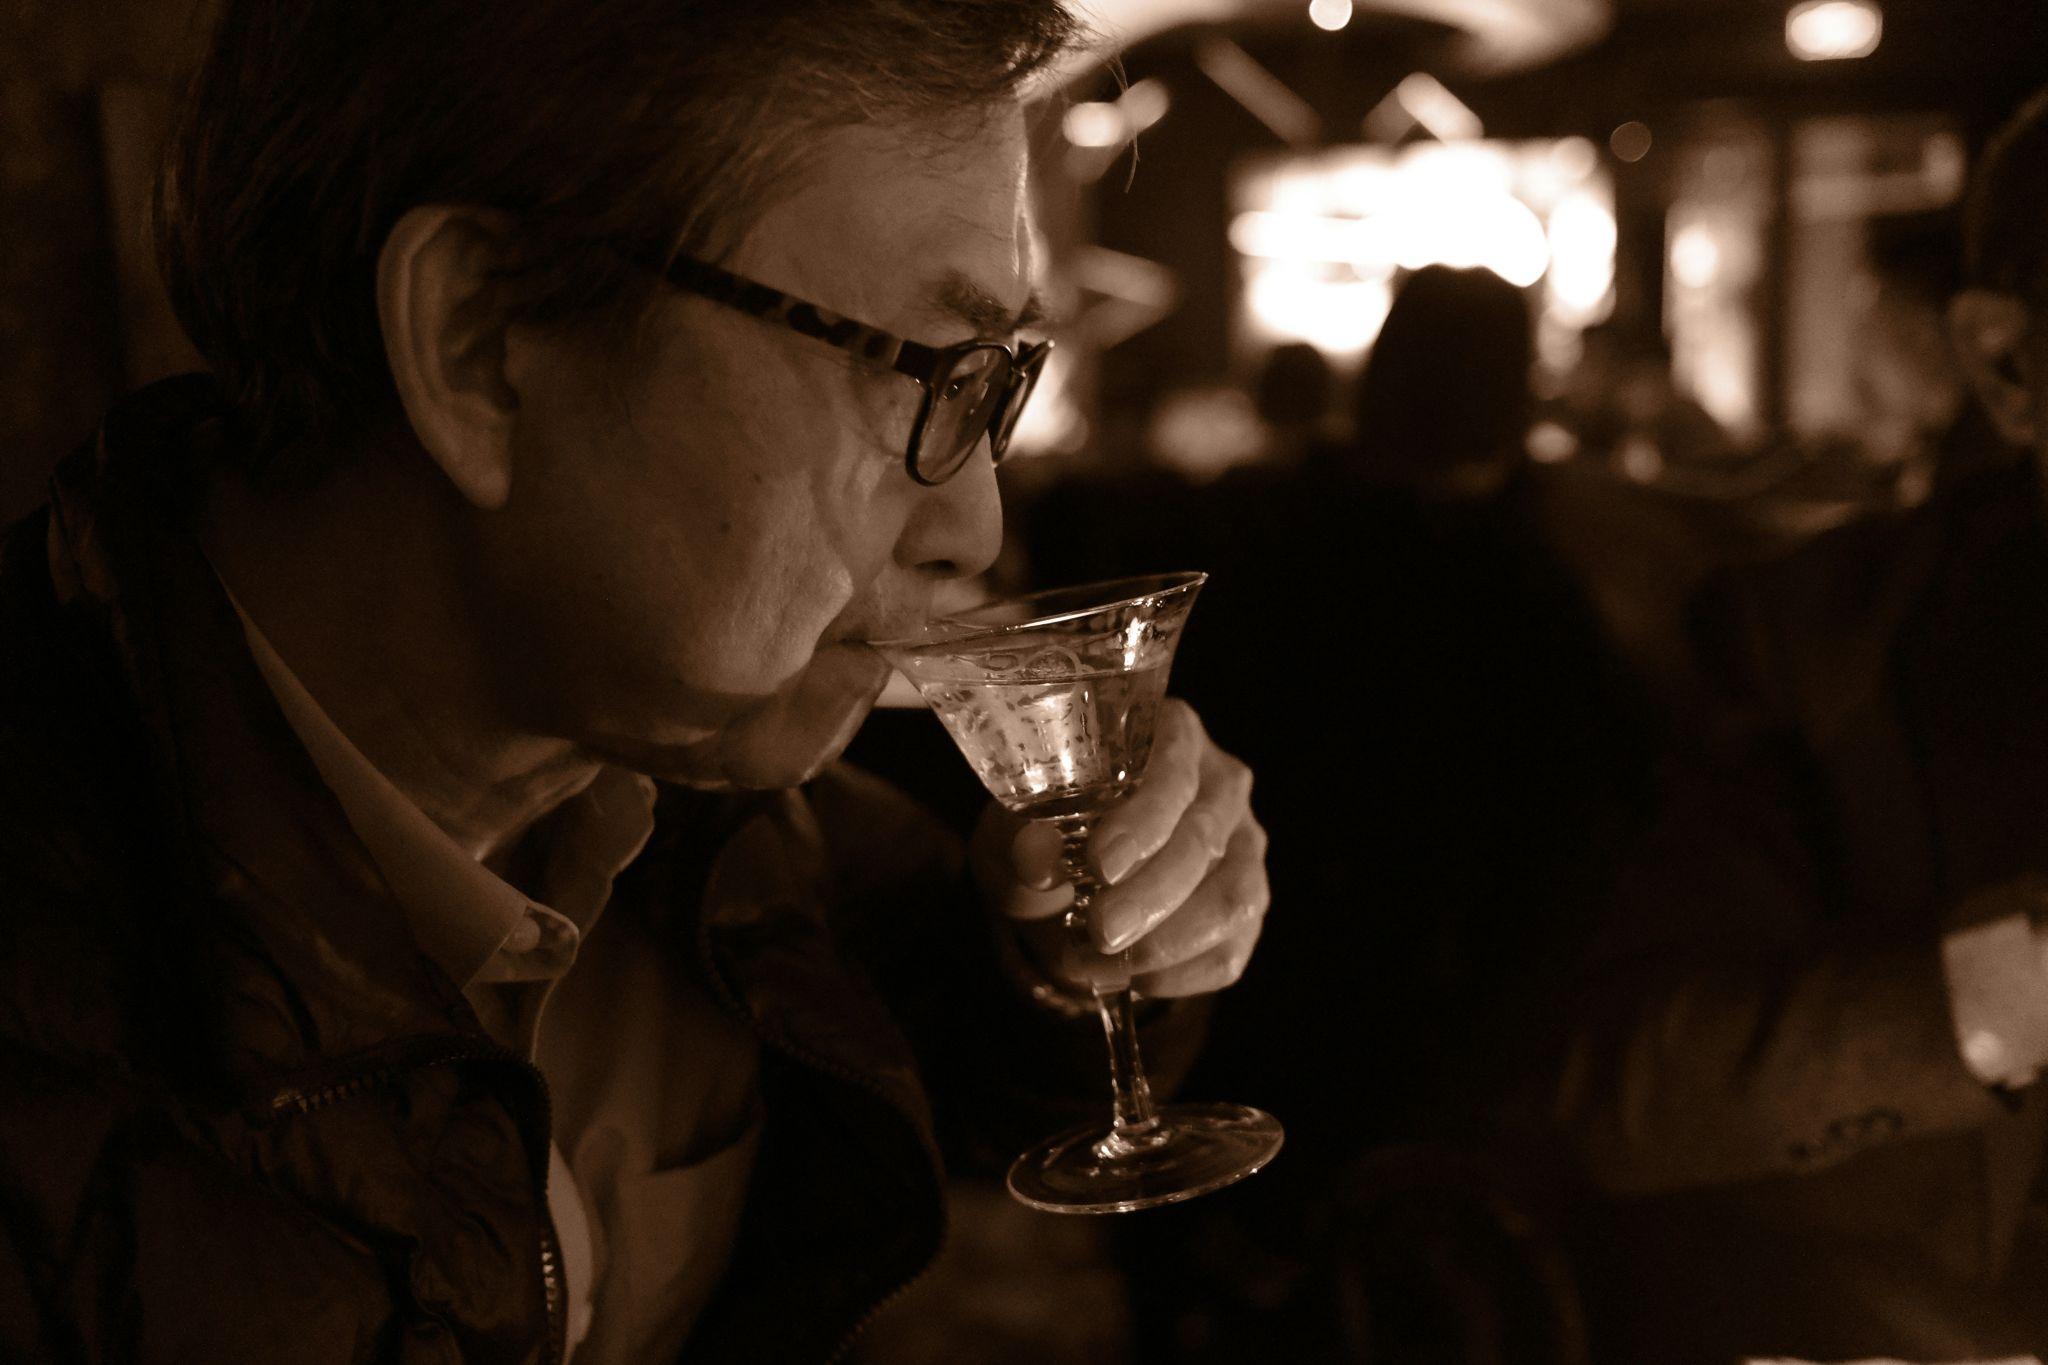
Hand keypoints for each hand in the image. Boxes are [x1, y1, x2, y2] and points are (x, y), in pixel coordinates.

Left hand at [972, 699, 1268, 998]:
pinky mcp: (1248, 901)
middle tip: (1101, 931)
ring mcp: (1244, 844)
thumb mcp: (1014, 826)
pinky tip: (1138, 979)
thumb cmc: (1046, 830)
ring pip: (1232, 897)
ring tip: (1107, 963)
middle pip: (1202, 838)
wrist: (1067, 876)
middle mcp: (1220, 783)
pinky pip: (1234, 946)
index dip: (1142, 822)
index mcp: (1170, 736)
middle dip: (1151, 895)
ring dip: (1170, 941)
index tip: (1101, 866)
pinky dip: (1185, 973)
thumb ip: (1019, 838)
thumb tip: (1037, 857)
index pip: (1170, 773)